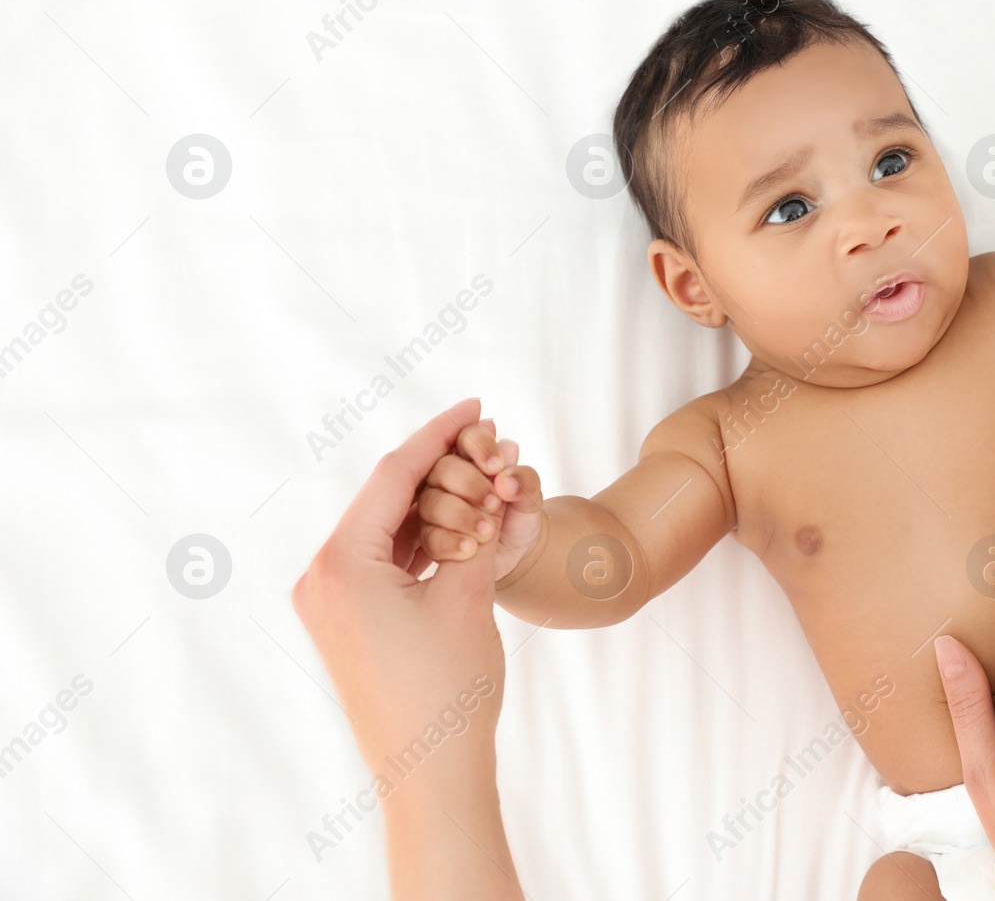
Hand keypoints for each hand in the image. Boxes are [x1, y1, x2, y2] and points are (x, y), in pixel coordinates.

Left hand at [293, 397, 522, 899]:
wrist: (429, 771)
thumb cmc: (447, 687)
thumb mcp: (468, 593)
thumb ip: (476, 526)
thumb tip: (491, 481)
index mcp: (339, 563)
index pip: (393, 475)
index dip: (438, 434)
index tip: (473, 405)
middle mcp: (320, 577)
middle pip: (385, 497)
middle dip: (439, 466)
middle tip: (487, 439)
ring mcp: (328, 601)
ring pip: (386, 527)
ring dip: (433, 503)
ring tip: (483, 478)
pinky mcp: (345, 621)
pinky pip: (383, 559)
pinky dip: (421, 538)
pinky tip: (460, 521)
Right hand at [417, 419, 546, 580]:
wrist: (519, 551)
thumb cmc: (520, 513)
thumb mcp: (531, 496)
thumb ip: (523, 480)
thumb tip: (505, 476)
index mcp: (472, 457)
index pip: (467, 436)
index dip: (479, 446)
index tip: (497, 467)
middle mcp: (447, 477)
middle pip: (443, 468)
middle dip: (469, 485)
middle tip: (494, 503)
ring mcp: (434, 506)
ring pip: (432, 502)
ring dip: (460, 515)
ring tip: (488, 531)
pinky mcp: (429, 536)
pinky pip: (429, 536)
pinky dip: (450, 542)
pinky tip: (470, 548)